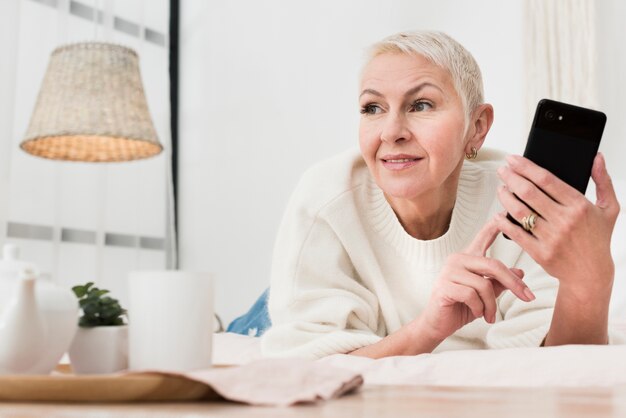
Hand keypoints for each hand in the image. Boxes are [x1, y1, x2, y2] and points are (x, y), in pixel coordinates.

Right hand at [420, 217, 534, 342]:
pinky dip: (479, 309)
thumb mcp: (485, 295)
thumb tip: (520, 272)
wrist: (438, 325)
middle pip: (493, 265)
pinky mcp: (445, 286)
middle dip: (513, 283)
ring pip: (484, 285)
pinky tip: (476, 314)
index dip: (493, 226)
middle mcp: (457, 260)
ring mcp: (449, 272)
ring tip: (489, 315)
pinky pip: (472, 295)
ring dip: (491, 305)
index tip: (503, 214)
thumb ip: (499, 282)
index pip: (482, 238)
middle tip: (527, 297)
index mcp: (467, 259)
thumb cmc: (460, 308)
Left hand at [496, 153, 619, 298]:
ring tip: (500, 189)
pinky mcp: (540, 253)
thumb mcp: (609, 209)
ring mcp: (551, 237)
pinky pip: (516, 233)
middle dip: (511, 177)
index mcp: (579, 206)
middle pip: (529, 192)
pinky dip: (504, 222)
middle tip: (502, 170)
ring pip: (520, 211)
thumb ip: (603, 181)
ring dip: (505, 197)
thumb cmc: (598, 239)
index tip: (513, 159)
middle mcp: (564, 220)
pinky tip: (499, 214)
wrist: (591, 274)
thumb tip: (596, 157)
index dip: (526, 167)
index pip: (547, 179)